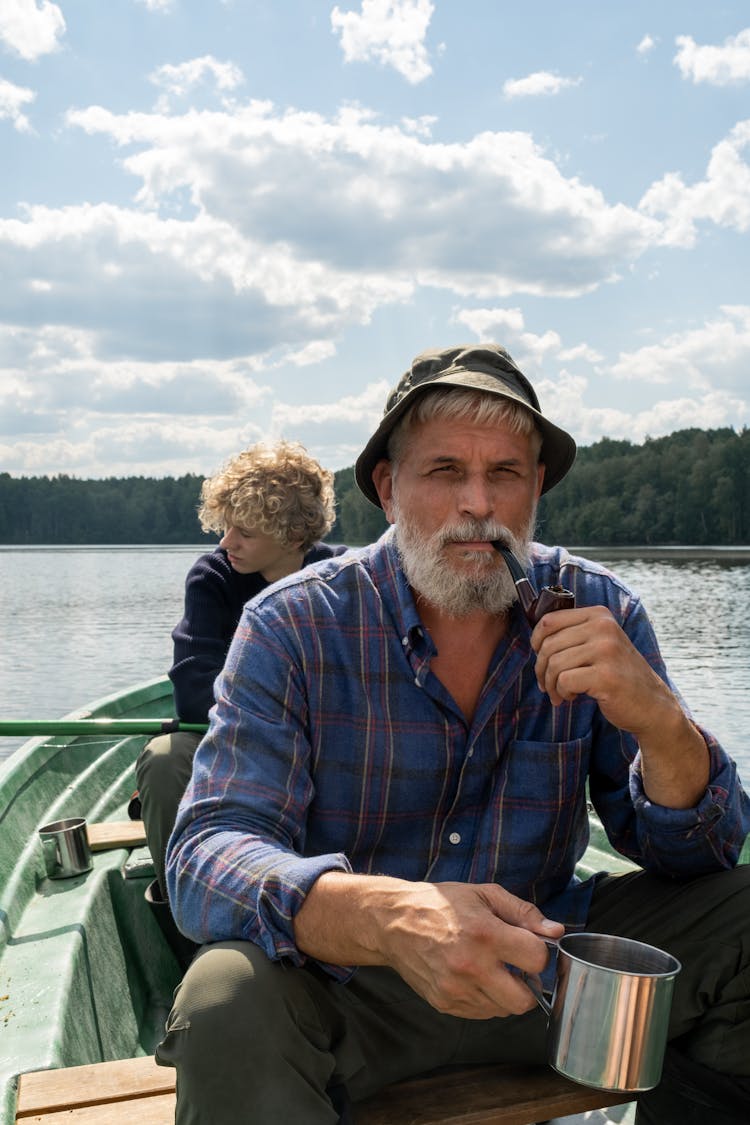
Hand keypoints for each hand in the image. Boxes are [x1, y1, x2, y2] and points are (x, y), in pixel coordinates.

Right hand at [378, 880, 563, 1018]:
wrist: (393, 922)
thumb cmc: (441, 904)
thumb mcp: (483, 895)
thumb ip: (523, 912)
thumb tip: (556, 931)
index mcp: (485, 934)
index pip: (537, 959)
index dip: (540, 952)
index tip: (529, 946)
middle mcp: (471, 967)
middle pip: (524, 1000)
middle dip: (528, 985)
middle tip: (517, 967)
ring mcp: (456, 990)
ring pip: (503, 1009)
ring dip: (505, 992)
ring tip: (491, 968)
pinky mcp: (445, 1004)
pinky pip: (481, 1013)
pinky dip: (485, 999)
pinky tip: (474, 977)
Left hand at [531, 606, 708, 806]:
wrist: (652, 705)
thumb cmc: (618, 675)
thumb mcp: (600, 644)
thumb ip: (574, 635)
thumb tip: (535, 639)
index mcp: (599, 615)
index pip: (549, 620)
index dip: (536, 641)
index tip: (540, 658)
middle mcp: (604, 627)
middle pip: (548, 644)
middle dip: (541, 669)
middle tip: (547, 685)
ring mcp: (607, 650)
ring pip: (554, 664)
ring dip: (551, 684)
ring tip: (559, 694)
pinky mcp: (606, 675)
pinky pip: (564, 681)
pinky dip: (562, 693)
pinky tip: (572, 698)